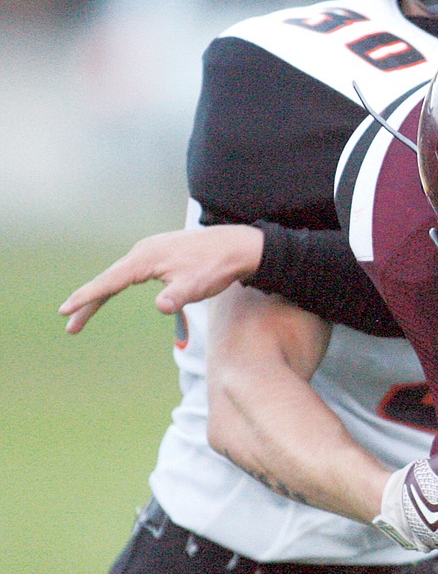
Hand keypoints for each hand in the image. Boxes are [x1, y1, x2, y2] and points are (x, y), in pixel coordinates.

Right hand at [58, 225, 264, 332]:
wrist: (237, 247)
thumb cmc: (216, 267)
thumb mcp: (196, 286)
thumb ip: (177, 297)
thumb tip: (162, 306)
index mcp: (146, 259)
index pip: (109, 282)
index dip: (87, 297)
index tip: (65, 310)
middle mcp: (143, 251)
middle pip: (108, 280)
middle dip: (88, 303)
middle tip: (70, 326)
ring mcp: (150, 250)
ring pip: (118, 275)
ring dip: (101, 294)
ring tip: (82, 314)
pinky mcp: (159, 252)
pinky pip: (130, 271)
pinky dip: (116, 284)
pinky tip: (110, 293)